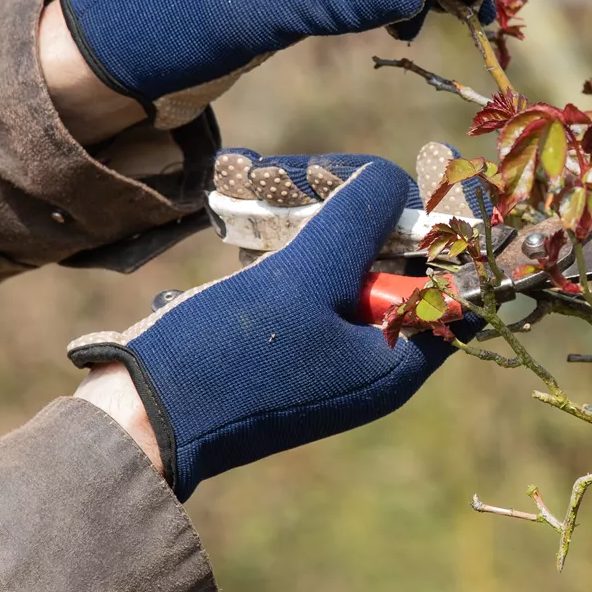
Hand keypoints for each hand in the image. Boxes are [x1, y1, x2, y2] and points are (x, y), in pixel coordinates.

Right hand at [65, 156, 474, 498]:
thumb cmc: (227, 357)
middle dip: (366, 214)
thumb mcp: (304, 277)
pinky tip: (260, 216)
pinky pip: (312, 286)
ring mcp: (330, 357)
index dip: (444, 230)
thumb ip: (359, 223)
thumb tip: (393, 181)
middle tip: (323, 172)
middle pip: (398, 270)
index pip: (453, 287)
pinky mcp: (290, 348)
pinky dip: (296, 249)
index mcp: (395, 364)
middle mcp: (372, 364)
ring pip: (349, 271)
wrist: (139, 419)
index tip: (422, 179)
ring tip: (278, 181)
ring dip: (323, 223)